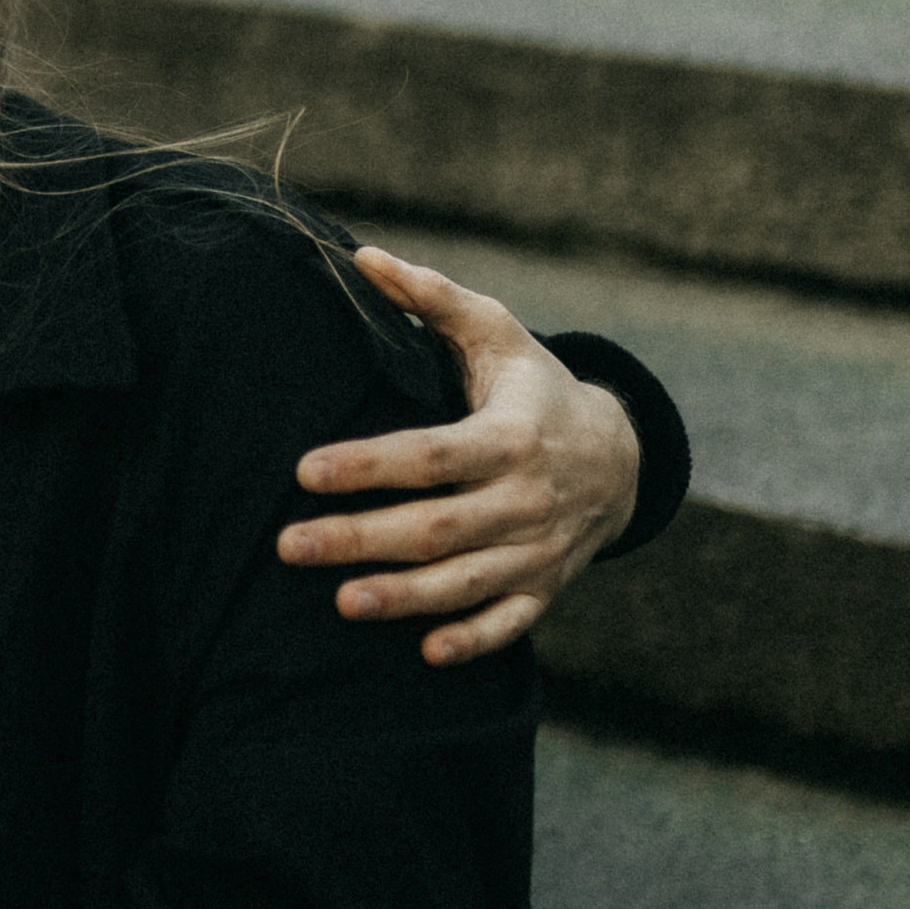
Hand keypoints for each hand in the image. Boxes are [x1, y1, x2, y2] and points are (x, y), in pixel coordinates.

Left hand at [281, 248, 638, 667]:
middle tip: (289, 545)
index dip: (369, 466)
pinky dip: (473, 640)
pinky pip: (511, 622)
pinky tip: (425, 652)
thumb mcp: (495, 333)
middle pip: (436, 527)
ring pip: (466, 582)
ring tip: (341, 602)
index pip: (430, 456)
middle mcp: (527, 497)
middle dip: (361, 540)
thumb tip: (363, 256)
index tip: (305, 471)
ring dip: (404, 598)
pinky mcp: (546, 585)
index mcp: (510, 434)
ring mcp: (539, 548)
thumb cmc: (533, 385)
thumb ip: (430, 298)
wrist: (620, 453)